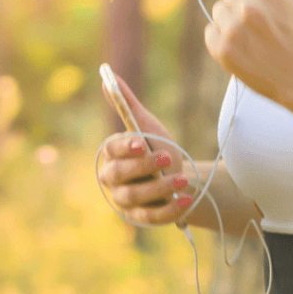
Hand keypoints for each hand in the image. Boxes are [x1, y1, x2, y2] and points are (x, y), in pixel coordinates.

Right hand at [99, 70, 193, 226]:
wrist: (179, 177)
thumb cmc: (158, 148)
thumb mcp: (147, 126)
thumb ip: (127, 105)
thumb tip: (107, 75)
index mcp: (112, 155)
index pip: (112, 151)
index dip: (125, 147)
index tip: (141, 142)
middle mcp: (113, 180)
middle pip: (119, 175)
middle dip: (143, 167)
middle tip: (167, 157)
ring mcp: (125, 201)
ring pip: (135, 197)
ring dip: (159, 189)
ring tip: (182, 180)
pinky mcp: (141, 218)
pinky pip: (152, 217)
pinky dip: (169, 209)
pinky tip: (186, 199)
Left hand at [204, 0, 292, 111]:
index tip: (266, 1)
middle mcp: (248, 9)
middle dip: (243, 1)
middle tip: (262, 22)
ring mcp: (233, 31)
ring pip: (219, 10)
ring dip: (231, 19)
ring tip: (253, 35)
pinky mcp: (223, 51)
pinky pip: (210, 32)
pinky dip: (222, 38)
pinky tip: (243, 46)